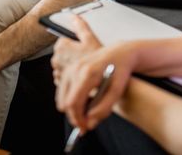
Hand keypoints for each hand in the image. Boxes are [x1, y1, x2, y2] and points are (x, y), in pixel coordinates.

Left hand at [51, 14, 102, 85]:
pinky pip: (63, 76)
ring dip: (70, 65)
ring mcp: (57, 71)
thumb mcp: (90, 39)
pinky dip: (70, 75)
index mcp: (60, 46)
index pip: (64, 40)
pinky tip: (80, 75)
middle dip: (71, 54)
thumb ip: (80, 26)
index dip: (74, 43)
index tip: (82, 47)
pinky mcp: (60, 82)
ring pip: (63, 64)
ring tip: (83, 67)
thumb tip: (74, 17)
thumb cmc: (95, 62)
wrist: (100, 82)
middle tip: (84, 56)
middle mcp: (56, 59)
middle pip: (62, 53)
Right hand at [55, 17, 130, 132]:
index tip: (84, 128)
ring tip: (84, 114)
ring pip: (61, 96)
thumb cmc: (120, 71)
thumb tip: (89, 123)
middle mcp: (76, 69)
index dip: (77, 118)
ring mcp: (71, 67)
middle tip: (84, 124)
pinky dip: (68, 99)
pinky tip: (81, 103)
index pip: (73, 102)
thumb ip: (103, 109)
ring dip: (70, 108)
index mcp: (88, 74)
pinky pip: (63, 89)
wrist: (120, 53)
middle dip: (73, 116)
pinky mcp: (70, 68)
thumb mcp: (116, 92)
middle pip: (65, 101)